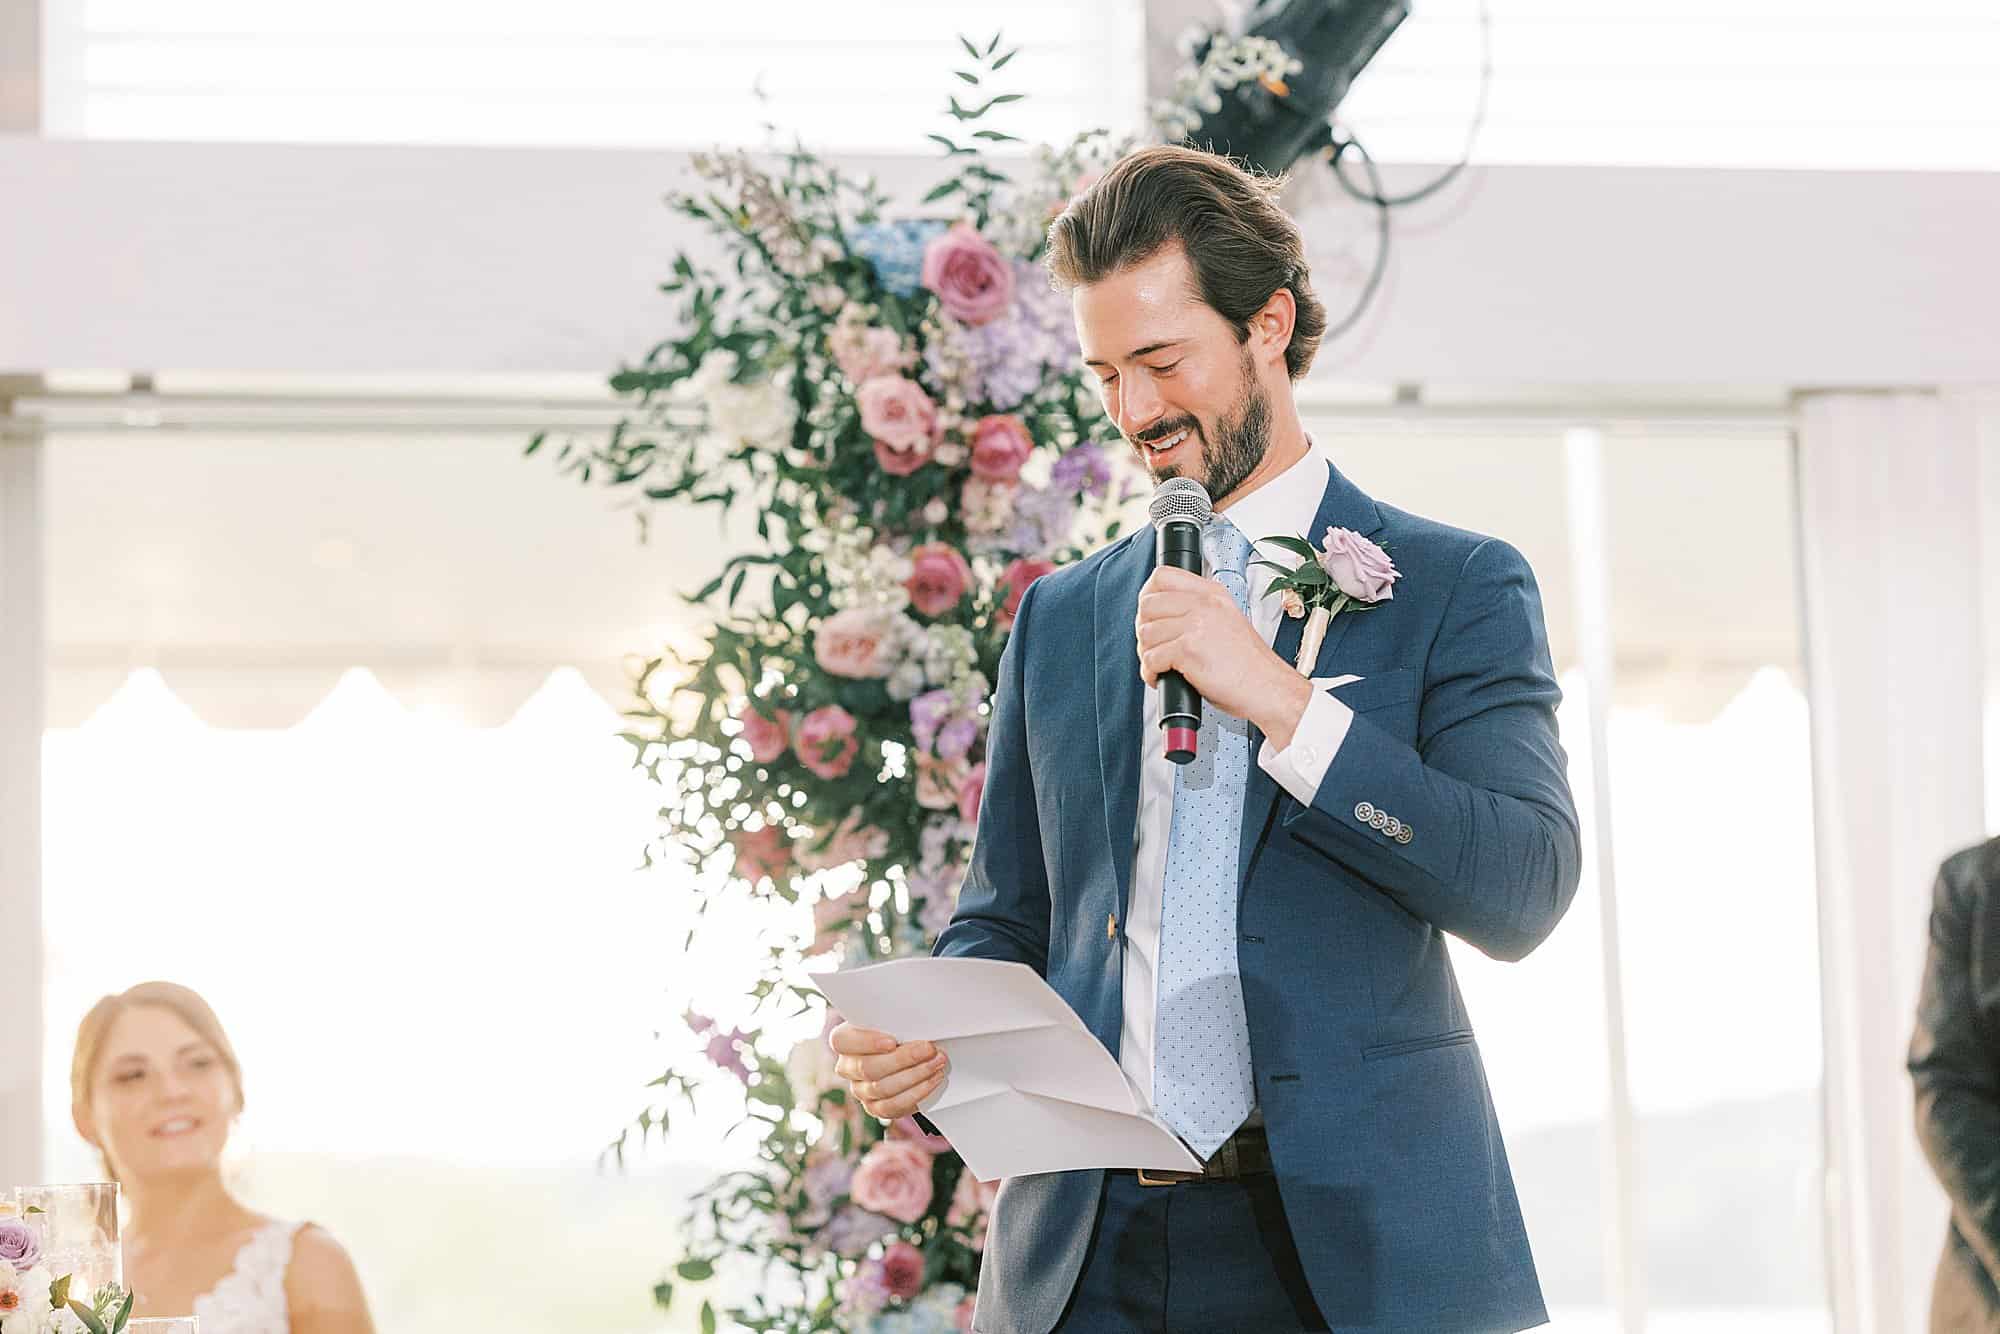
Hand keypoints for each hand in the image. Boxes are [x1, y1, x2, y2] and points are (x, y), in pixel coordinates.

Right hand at [829, 1022, 949, 1120]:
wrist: (904, 1053)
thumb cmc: (897, 1030)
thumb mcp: (893, 1020)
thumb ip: (896, 1021)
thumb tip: (917, 1020)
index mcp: (844, 1040)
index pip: (842, 1041)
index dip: (866, 1042)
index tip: (892, 1041)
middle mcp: (847, 1067)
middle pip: (868, 1068)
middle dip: (904, 1059)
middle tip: (930, 1049)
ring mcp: (859, 1089)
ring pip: (882, 1088)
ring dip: (916, 1075)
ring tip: (936, 1063)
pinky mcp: (874, 1107)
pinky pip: (892, 1106)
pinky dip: (916, 1093)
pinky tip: (932, 1080)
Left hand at [1136, 565, 1308, 741]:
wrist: (1267, 688)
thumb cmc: (1248, 664)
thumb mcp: (1226, 621)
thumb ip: (1197, 611)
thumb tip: (1161, 616)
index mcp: (1212, 594)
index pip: (1163, 576)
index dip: (1148, 596)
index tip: (1149, 615)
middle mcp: (1204, 605)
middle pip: (1147, 604)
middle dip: (1144, 630)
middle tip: (1154, 646)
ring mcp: (1196, 625)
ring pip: (1146, 633)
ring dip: (1147, 654)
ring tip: (1161, 666)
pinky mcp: (1188, 650)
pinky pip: (1151, 658)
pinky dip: (1151, 673)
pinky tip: (1162, 677)